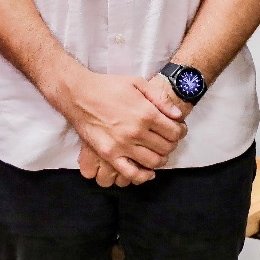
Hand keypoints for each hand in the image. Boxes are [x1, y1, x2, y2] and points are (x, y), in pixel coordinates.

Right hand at [62, 72, 186, 184]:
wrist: (79, 95)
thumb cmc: (108, 86)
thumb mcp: (137, 83)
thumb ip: (160, 98)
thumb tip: (178, 115)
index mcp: (146, 113)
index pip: (174, 131)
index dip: (180, 131)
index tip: (178, 129)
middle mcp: (136, 131)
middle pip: (166, 147)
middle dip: (172, 144)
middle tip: (168, 139)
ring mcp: (122, 145)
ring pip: (153, 162)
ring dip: (161, 159)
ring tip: (158, 152)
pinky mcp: (109, 154)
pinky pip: (131, 173)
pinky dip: (144, 176)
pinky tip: (148, 172)